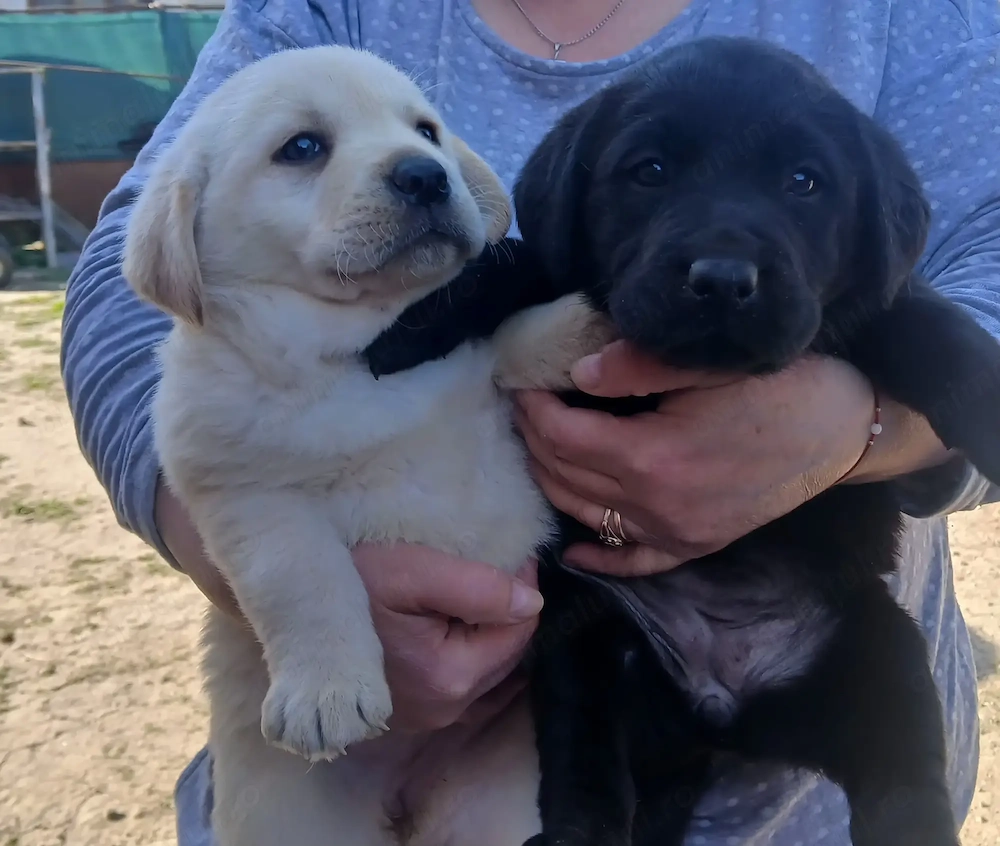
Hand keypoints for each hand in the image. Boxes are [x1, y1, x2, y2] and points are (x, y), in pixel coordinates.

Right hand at [154, 482, 541, 731]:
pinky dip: (461, 649)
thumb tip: (533, 601)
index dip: (520, 586)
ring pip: (483, 668)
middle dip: (503, 610)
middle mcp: (439, 710)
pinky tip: (442, 618)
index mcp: (447, 677)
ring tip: (459, 587)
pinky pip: (456, 680)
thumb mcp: (413, 569)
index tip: (505, 551)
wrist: (285, 594)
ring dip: (483, 629)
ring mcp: (421, 717)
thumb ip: (479, 587)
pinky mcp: (404, 712)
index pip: (520, 631)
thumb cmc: (344, 574)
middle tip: (483, 563)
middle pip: (505, 654)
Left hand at [514, 341, 949, 575]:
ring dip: (551, 481)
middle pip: (564, 477)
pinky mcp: (695, 546)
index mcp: (654, 457)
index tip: (519, 379)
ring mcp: (676, 534)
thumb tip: (578, 372)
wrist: (845, 430)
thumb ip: (638, 365)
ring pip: (585, 515)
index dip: (533, 407)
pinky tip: (574, 549)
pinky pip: (633, 562)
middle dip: (533, 438)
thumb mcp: (711, 361)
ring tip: (536, 445)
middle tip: (522, 406)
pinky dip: (599, 556)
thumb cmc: (783, 385)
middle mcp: (657, 507)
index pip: (562, 436)